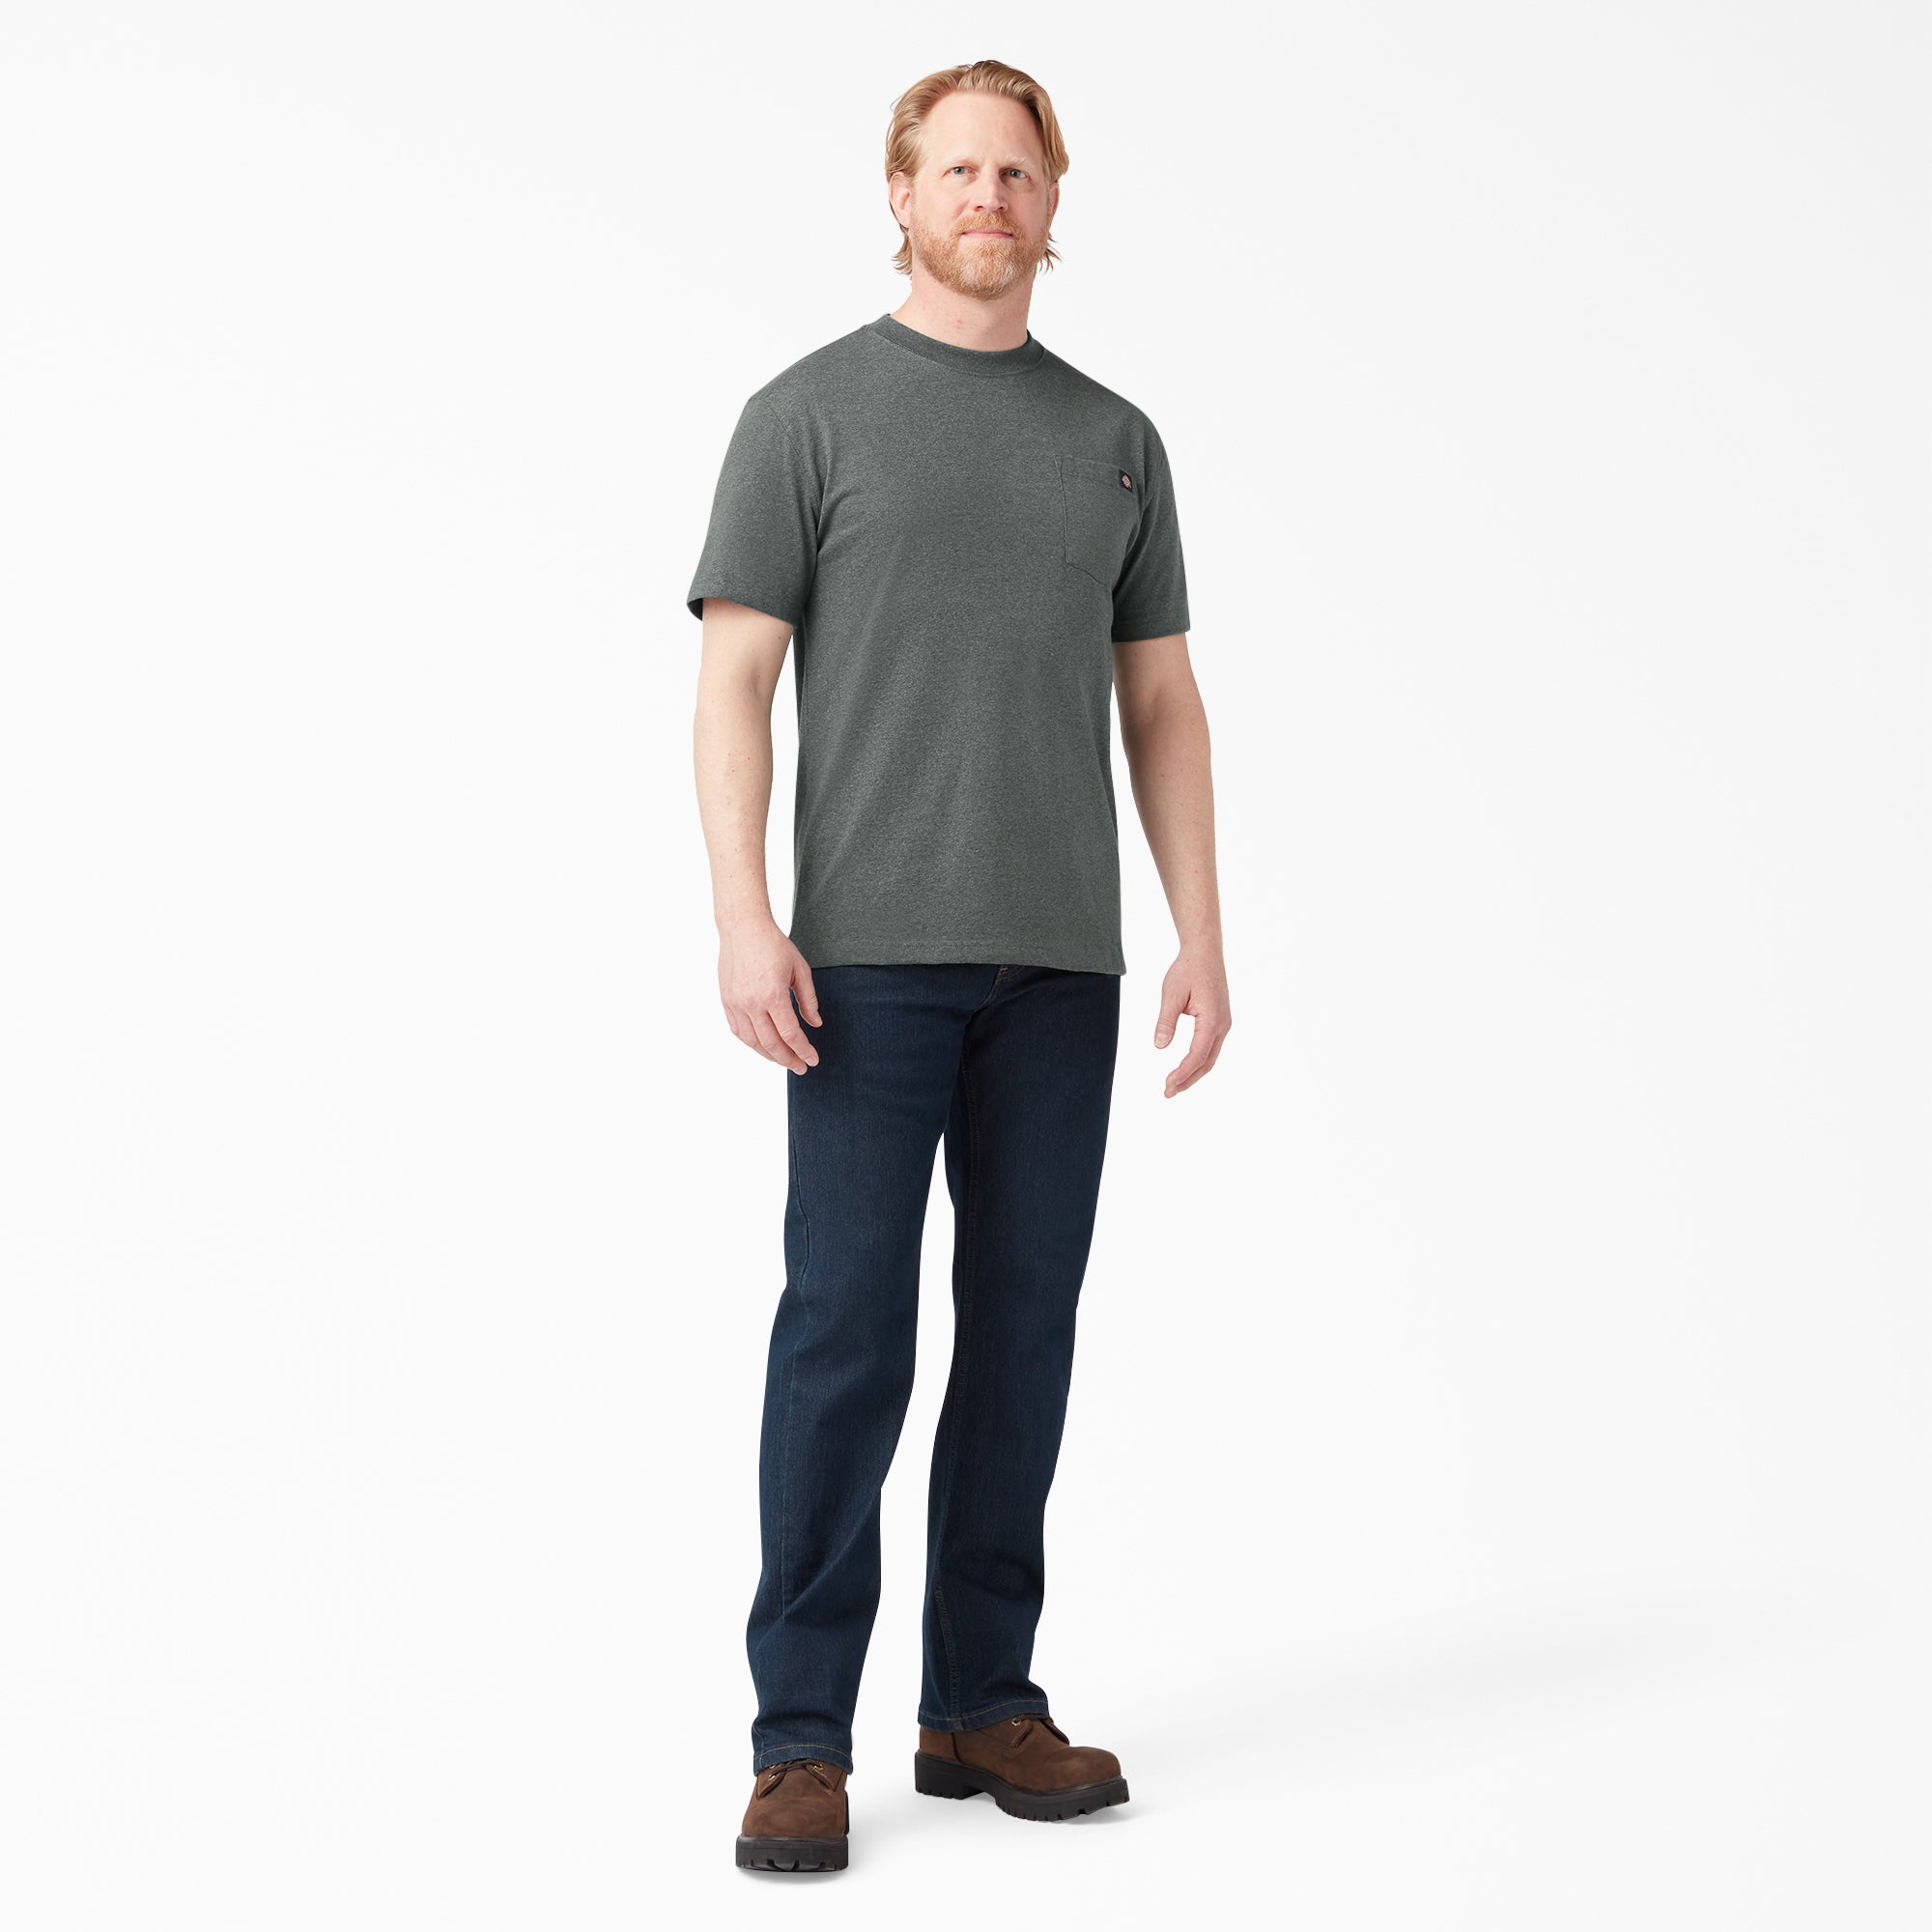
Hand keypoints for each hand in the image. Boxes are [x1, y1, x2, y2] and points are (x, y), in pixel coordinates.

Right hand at [718, 916, 821, 1073]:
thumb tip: (815, 1024)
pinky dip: (751, 1043)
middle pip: (771, 1044)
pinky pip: (738, 1031)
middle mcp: (752, 1003)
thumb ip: (808, 1000)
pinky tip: (763, 1047)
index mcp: (773, 995)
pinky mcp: (726, 1001)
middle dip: (788, 1059)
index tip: (813, 1059)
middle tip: (801, 1067)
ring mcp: (736, 1003)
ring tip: (784, 1060)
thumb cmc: (774, 945)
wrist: (743, 928)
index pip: (790, 1034)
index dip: (803, 1050)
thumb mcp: (800, 969)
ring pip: (752, 1042)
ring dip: (769, 1056)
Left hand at [1153, 942, 1230, 1096]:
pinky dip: (1198, 1062)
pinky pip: (1210, 1047)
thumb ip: (1166, 1021)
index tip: (1166, 1086)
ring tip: (1174, 1086)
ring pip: (1210, 1057)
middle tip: (1167, 1093)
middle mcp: (1222, 1025)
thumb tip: (1159, 1046)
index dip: (1182, 1073)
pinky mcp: (1220, 1020)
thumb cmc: (1187, 970)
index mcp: (1212, 1019)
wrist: (1204, 952)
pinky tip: (1186, 1068)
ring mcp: (1223, 1023)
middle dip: (1187, 1080)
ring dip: (1193, 1073)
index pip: (1197, 1055)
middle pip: (1206, 1062)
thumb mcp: (1171, 994)